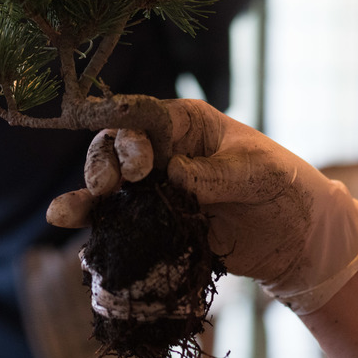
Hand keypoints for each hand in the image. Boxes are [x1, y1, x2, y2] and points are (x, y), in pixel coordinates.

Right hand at [48, 99, 357, 314]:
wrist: (295, 239)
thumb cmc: (283, 188)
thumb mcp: (258, 173)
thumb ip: (217, 174)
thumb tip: (175, 174)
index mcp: (187, 125)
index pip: (144, 118)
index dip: (129, 134)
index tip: (137, 165)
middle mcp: (163, 152)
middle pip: (115, 149)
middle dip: (104, 165)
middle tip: (111, 188)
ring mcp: (156, 189)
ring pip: (108, 187)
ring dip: (85, 197)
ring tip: (62, 214)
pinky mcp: (156, 224)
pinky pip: (119, 222)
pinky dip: (95, 226)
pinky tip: (71, 230)